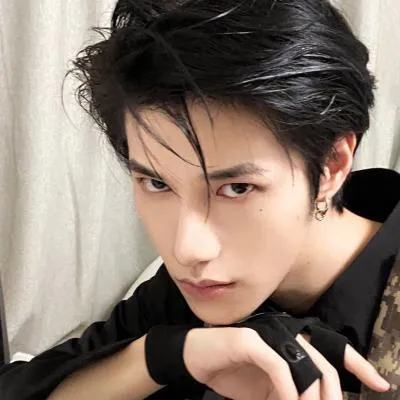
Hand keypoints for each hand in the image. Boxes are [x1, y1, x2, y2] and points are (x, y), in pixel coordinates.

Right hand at [183, 327, 389, 399]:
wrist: (195, 358)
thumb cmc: (232, 371)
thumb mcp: (267, 389)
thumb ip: (288, 393)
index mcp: (291, 342)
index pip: (331, 350)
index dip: (357, 364)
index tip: (379, 383)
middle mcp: (283, 333)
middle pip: (324, 365)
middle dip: (331, 398)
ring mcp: (267, 334)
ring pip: (305, 366)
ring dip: (308, 399)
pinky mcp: (250, 340)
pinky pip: (278, 366)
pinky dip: (286, 389)